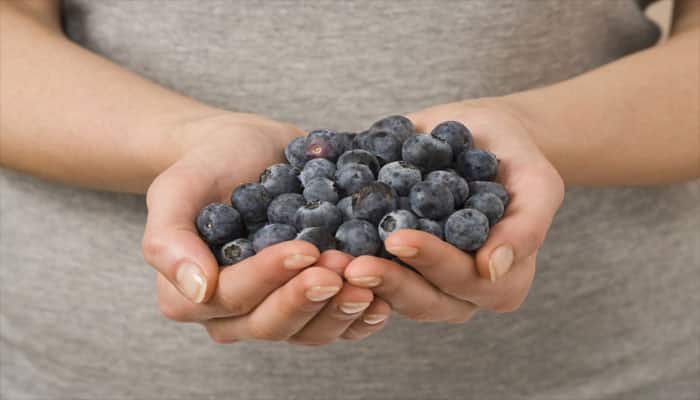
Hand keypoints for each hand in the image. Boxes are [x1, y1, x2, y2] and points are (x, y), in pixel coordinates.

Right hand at [141, 112, 389, 343]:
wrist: (249, 151)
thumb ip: (168, 238)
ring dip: (339, 310)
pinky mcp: (311, 303)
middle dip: (308, 297)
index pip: (232, 297)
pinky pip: (336, 326)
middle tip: (340, 266)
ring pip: (307, 332)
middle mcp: (233, 313)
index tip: (304, 249)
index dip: (269, 277)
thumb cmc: (210, 165)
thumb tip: (196, 289)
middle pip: (271, 323)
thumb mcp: (177, 187)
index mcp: (191, 294)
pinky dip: (360, 318)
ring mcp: (275, 310)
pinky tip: (382, 298)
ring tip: (367, 279)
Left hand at [344, 99, 563, 320]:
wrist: (476, 134)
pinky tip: (316, 245)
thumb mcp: (536, 181)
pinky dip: (343, 261)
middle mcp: (459, 291)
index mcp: (500, 280)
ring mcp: (423, 282)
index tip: (398, 238)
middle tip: (353, 264)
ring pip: (390, 296)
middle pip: (422, 299)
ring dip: (359, 282)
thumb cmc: (513, 155)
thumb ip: (527, 225)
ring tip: (329, 262)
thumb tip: (492, 269)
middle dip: (388, 282)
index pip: (464, 279)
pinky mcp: (393, 266)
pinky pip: (368, 275)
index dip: (432, 262)